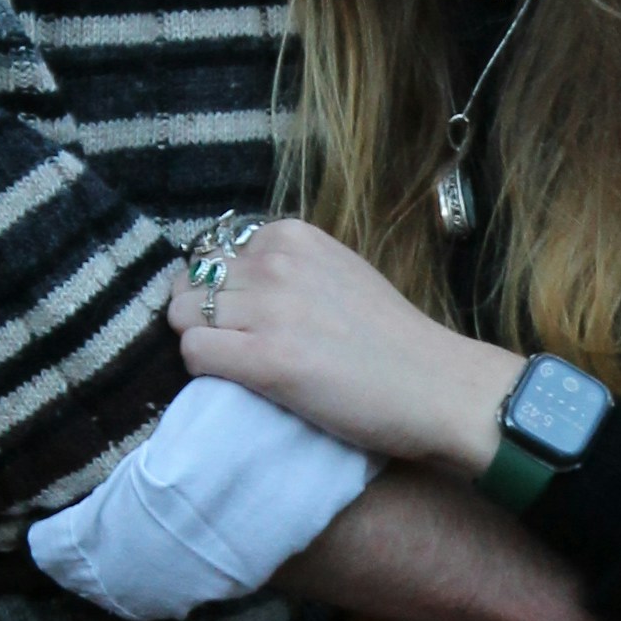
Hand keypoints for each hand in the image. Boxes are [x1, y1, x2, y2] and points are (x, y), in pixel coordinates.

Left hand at [169, 220, 514, 475]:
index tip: (244, 317)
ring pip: (184, 317)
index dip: (218, 290)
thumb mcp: (339, 272)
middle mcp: (276, 263)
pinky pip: (194, 353)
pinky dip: (204, 369)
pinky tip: (241, 381)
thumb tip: (232, 280)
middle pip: (191, 285)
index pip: (213, 253)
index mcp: (292, 236)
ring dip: (203, 343)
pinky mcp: (266, 360)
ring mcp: (269, 309)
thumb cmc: (392, 338)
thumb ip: (289, 267)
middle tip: (235, 347)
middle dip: (201, 316)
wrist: (436, 385)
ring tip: (241, 366)